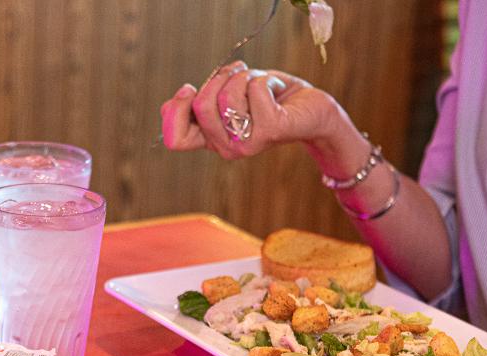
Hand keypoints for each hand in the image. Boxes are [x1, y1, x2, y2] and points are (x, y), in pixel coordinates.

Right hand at [160, 62, 339, 158]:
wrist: (311, 109)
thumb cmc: (269, 99)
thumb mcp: (228, 96)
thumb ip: (204, 100)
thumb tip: (176, 99)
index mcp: (211, 140)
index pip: (175, 139)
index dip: (175, 110)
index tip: (189, 88)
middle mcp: (226, 148)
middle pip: (200, 106)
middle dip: (218, 77)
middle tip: (239, 76)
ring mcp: (247, 143)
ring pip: (226, 95)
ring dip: (244, 76)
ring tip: (259, 83)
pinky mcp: (269, 130)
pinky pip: (255, 89)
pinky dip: (266, 79)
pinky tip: (276, 91)